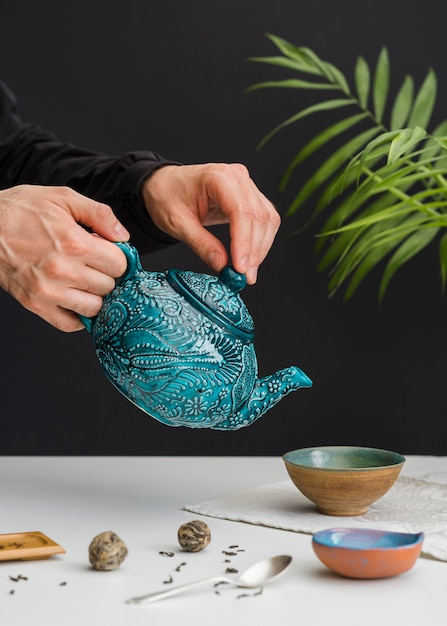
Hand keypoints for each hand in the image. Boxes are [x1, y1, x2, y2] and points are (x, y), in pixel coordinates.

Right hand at [0, 185, 129, 331]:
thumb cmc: (20, 210)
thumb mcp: (63, 198)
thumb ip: (99, 214)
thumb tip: (123, 236)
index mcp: (74, 243)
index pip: (119, 264)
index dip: (116, 257)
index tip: (106, 252)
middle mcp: (63, 270)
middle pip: (109, 286)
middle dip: (106, 274)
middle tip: (93, 264)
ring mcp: (49, 291)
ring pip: (95, 308)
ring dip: (94, 295)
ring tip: (83, 280)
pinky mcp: (35, 305)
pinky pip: (70, 324)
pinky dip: (77, 315)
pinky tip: (74, 298)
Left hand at [142, 163, 280, 282]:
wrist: (164, 185)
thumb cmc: (167, 196)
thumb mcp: (177, 223)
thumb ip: (200, 243)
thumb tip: (221, 264)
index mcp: (217, 177)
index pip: (241, 211)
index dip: (244, 242)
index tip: (240, 267)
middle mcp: (236, 177)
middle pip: (258, 216)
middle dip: (254, 250)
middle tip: (245, 276)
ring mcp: (245, 185)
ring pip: (267, 219)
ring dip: (261, 248)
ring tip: (248, 271)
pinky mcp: (249, 197)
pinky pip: (264, 219)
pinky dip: (261, 241)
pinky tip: (251, 257)